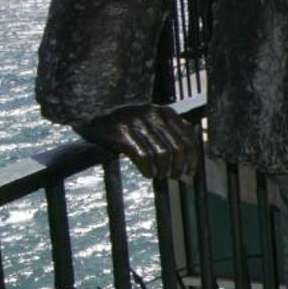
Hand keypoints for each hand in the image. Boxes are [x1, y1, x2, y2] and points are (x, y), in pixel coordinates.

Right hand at [75, 104, 200, 180]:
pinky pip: (143, 157)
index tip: (190, 172)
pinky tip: (148, 173)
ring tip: (159, 174)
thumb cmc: (128, 122)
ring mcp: (137, 123)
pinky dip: (149, 169)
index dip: (192, 158)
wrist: (95, 112)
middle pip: (177, 148)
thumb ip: (170, 134)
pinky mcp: (122, 133)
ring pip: (162, 154)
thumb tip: (188, 161)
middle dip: (178, 167)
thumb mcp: (152, 120)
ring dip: (163, 170)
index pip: (188, 138)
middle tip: (174, 176)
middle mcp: (154, 115)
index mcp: (166, 112)